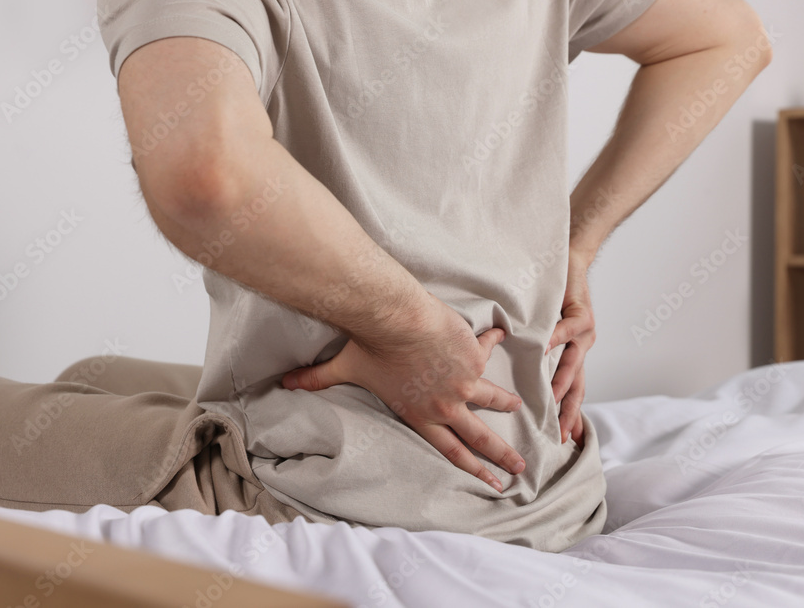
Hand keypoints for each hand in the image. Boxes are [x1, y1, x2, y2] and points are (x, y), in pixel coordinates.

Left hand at [280, 296, 524, 491]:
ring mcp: (464, 381)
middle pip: (480, 436)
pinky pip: (486, 348)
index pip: (451, 451)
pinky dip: (492, 342)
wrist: (397, 320)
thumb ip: (315, 380)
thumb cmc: (369, 346)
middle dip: (501, 454)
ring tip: (520, 408)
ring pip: (492, 398)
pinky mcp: (473, 355)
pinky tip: (500, 333)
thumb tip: (283, 384)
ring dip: (506, 404)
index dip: (473, 470)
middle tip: (520, 467)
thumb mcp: (341, 368)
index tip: (493, 483)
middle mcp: (446, 405)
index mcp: (421, 415)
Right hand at [546, 255, 595, 447]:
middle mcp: (582, 348)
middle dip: (569, 411)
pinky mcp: (583, 314)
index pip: (572, 392)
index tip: (563, 440)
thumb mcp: (540, 331)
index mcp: (572, 355)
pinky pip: (566, 330)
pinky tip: (544, 349)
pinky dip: (555, 339)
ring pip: (574, 363)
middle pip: (578, 387)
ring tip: (552, 399)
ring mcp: (585, 333)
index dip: (568, 415)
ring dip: (562, 381)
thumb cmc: (549, 296)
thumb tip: (505, 372)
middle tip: (561, 435)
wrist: (569, 261)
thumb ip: (532, 352)